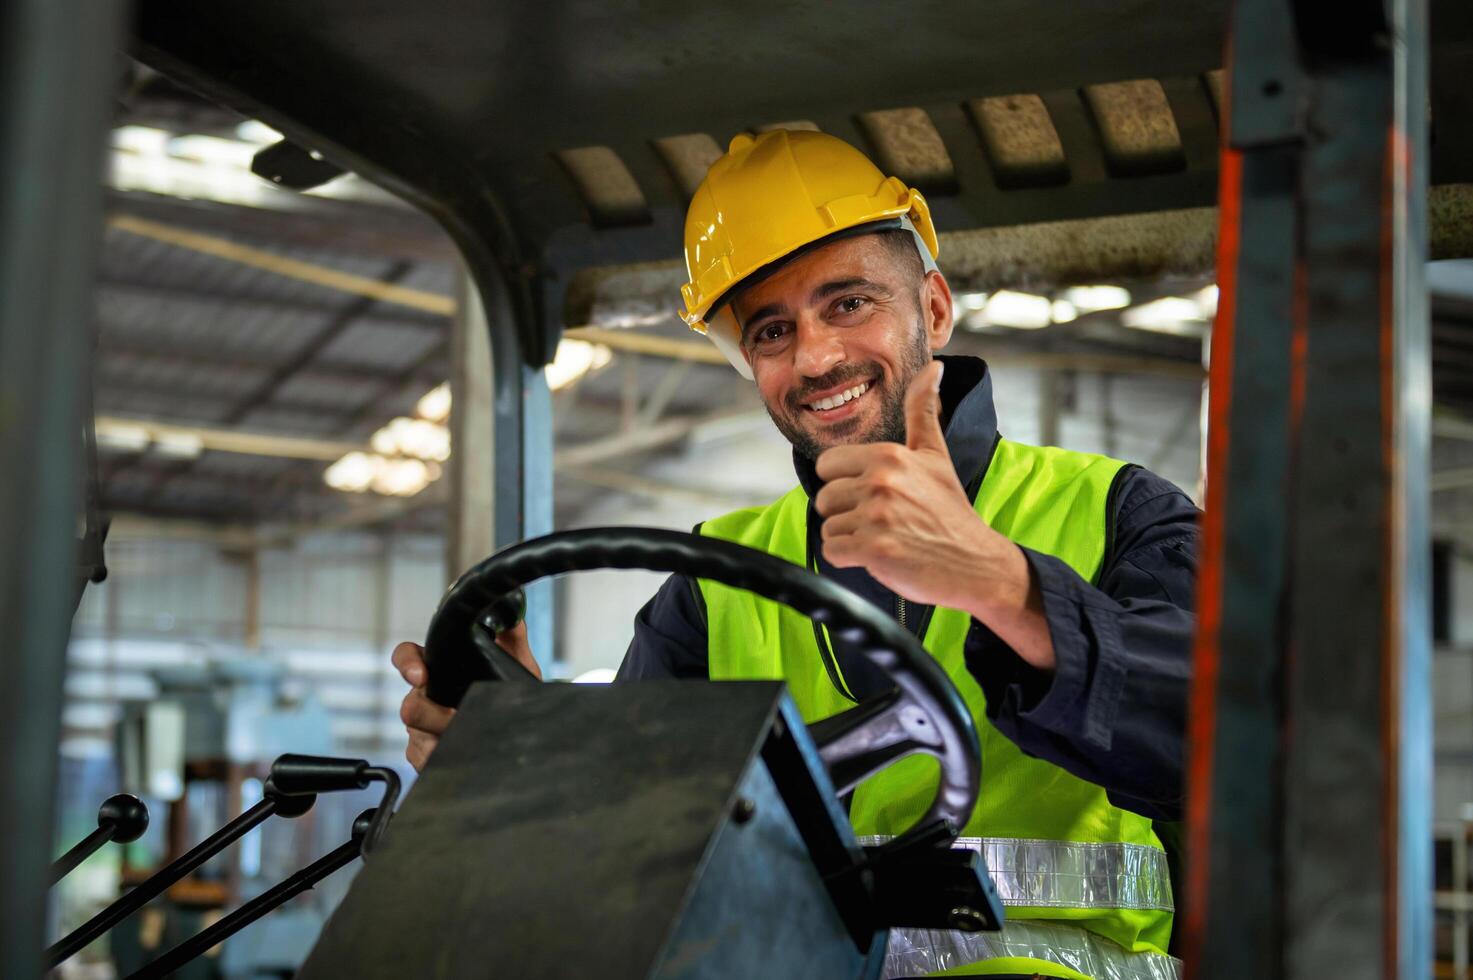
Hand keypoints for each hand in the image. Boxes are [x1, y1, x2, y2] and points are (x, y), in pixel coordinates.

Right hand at [392, 622, 539, 771]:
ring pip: (416, 735)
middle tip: (456, 717)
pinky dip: (439, 758)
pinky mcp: (427, 755)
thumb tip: (512, 612)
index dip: (407, 663)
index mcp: (439, 668)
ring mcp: (424, 728)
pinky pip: (421, 760)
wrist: (521, 729)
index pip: (408, 657)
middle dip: (432, 713)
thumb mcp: (516, 663)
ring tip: (466, 737)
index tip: (420, 675)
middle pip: (410, 705)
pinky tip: (459, 755)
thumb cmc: (509, 692)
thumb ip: (511, 634)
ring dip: (441, 737)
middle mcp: (426, 697)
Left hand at [814, 361, 1053, 668]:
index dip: (846, 483)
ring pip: (828, 526)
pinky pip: (832, 552)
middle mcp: (880, 481)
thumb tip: (933, 366)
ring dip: (849, 538)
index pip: (827, 465)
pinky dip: (849, 559)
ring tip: (883, 537)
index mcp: (889, 455)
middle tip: (883, 520)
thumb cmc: (950, 510)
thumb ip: (923, 410)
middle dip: (846, 513)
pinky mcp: (874, 549)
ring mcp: (877, 516)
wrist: (975, 562)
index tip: (874, 495)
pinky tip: (879, 555)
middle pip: (824, 498)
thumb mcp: (935, 454)